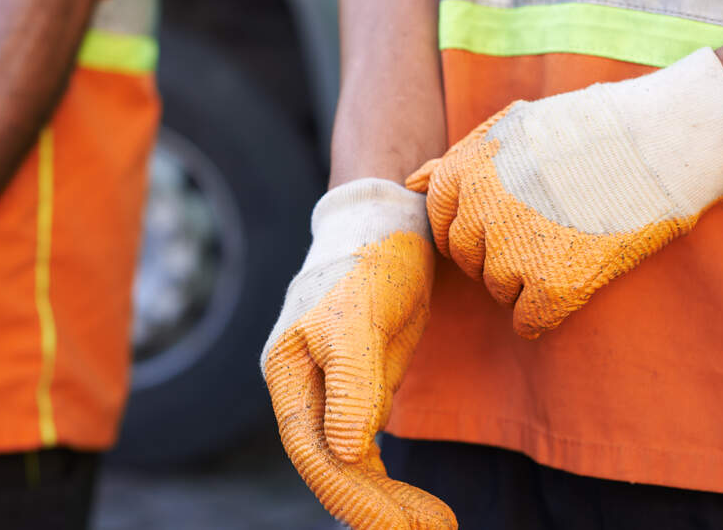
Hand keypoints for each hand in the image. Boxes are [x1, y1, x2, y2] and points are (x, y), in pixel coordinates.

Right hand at [262, 179, 455, 529]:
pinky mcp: (359, 389)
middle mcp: (302, 389)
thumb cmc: (369, 260)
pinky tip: (414, 504)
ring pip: (349, 464)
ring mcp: (329, 392)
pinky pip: (365, 448)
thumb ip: (353, 383)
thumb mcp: (361, 316)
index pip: (313, 451)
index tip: (402, 528)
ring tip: (435, 526)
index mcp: (287, 372)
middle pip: (331, 466)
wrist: (387, 223)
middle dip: (377, 508)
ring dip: (386, 500)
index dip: (354, 496)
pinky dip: (386, 479)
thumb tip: (347, 453)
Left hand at [407, 48, 722, 337]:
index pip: (442, 221)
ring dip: (525, 281)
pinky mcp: (555, 287)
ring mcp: (514, 252)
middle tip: (545, 235)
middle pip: (468, 259)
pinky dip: (545, 313)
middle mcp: (479, 212)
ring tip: (569, 247)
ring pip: (498, 290)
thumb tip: (410, 183)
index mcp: (465, 171)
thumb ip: (459, 158)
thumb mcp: (515, 125)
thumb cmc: (595, 127)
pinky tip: (574, 285)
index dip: (475, 225)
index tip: (507, 221)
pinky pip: (528, 321)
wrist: (666, 139)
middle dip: (497, 253)